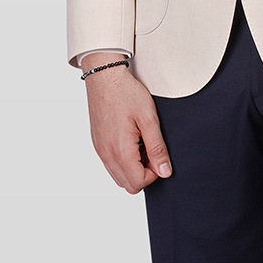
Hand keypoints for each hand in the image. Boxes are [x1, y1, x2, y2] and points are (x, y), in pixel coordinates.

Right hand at [82, 60, 171, 192]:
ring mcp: (100, 150)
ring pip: (119, 177)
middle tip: (151, 151)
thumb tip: (164, 171)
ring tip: (141, 145)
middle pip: (128, 185)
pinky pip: (111, 165)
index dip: (154, 174)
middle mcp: (106, 154)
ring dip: (134, 168)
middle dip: (144, 174)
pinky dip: (124, 161)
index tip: (158, 156)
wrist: (104, 77)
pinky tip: (131, 142)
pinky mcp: (98, 144)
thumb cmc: (126, 93)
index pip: (138, 183)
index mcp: (120, 149)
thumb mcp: (149, 119)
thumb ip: (157, 148)